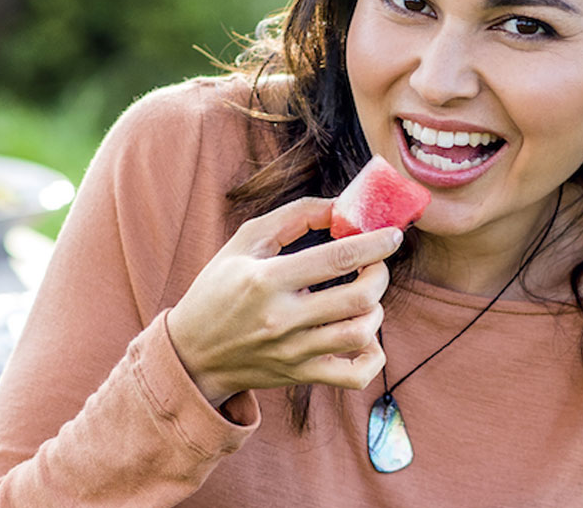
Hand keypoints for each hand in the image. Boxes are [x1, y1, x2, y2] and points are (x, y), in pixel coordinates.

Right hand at [165, 197, 400, 407]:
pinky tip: (364, 338)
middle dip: (379, 274)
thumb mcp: (244, 242)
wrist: (191, 354)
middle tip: (374, 264)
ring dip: (375, 309)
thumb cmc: (218, 289)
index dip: (374, 243)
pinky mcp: (301, 375)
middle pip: (360, 297)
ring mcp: (294, 352)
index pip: (337, 258)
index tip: (391, 234)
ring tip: (362, 298)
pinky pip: (355, 376)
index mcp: (266, 280)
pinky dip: (372, 356)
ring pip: (361, 333)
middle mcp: (282, 319)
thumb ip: (293, 217)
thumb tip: (339, 206)